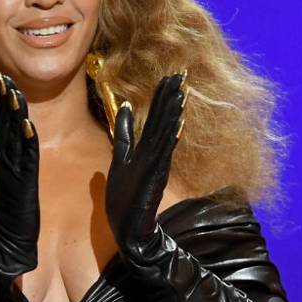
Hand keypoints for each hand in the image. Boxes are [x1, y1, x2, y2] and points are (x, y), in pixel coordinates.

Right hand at [0, 72, 40, 272]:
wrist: (7, 235)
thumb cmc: (11, 207)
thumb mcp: (10, 176)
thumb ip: (9, 157)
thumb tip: (12, 140)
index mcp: (2, 156)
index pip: (1, 123)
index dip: (2, 100)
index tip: (3, 78)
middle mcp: (4, 158)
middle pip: (4, 123)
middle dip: (5, 99)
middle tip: (4, 76)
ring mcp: (12, 168)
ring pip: (12, 136)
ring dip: (13, 113)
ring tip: (14, 91)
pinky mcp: (23, 180)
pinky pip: (26, 156)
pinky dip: (26, 139)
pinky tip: (28, 124)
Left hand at [106, 73, 186, 256]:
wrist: (128, 227)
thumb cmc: (125, 195)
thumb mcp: (120, 157)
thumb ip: (125, 133)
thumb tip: (127, 105)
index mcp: (146, 147)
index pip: (156, 116)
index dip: (161, 96)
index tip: (170, 76)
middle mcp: (154, 153)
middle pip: (163, 119)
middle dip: (170, 96)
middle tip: (181, 73)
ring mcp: (155, 164)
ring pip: (165, 132)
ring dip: (173, 112)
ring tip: (181, 91)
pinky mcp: (154, 176)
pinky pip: (163, 152)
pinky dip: (170, 137)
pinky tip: (177, 123)